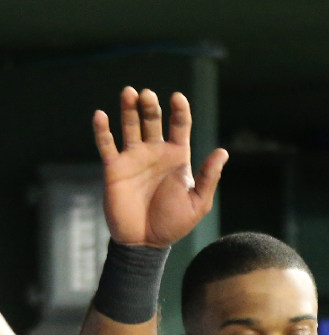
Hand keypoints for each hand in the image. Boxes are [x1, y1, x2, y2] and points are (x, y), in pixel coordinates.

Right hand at [96, 88, 228, 247]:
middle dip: (150, 106)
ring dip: (128, 109)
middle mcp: (155, 153)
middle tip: (147, 95)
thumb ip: (208, 177)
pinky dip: (102, 130)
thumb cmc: (174, 223)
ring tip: (129, 92)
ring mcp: (133, 158)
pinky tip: (100, 115)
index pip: (179, 127)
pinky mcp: (114, 168)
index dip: (179, 111)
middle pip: (152, 121)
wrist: (146, 241)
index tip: (178, 97)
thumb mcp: (197, 202)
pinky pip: (106, 145)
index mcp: (177, 158)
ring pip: (130, 126)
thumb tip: (222, 152)